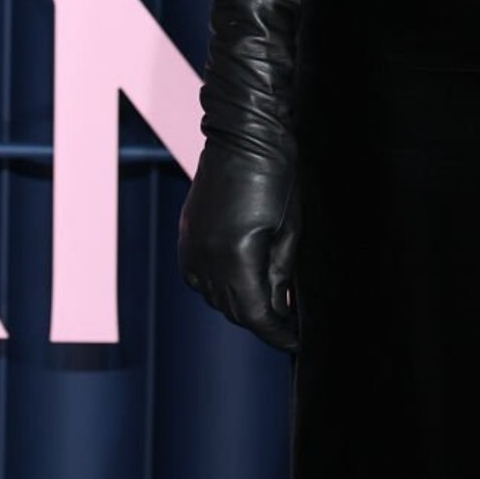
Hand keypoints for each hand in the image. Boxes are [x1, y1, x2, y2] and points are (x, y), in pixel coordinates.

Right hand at [179, 133, 300, 351]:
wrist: (243, 137)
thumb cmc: (276, 177)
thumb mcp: (290, 231)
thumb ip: (281, 275)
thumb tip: (279, 309)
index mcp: (235, 258)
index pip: (254, 315)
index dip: (275, 333)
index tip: (293, 341)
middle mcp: (205, 258)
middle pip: (233, 311)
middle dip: (261, 320)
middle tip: (287, 324)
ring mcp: (190, 247)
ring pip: (214, 297)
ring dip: (240, 305)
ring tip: (268, 301)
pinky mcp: (185, 237)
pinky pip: (198, 278)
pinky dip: (219, 287)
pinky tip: (240, 281)